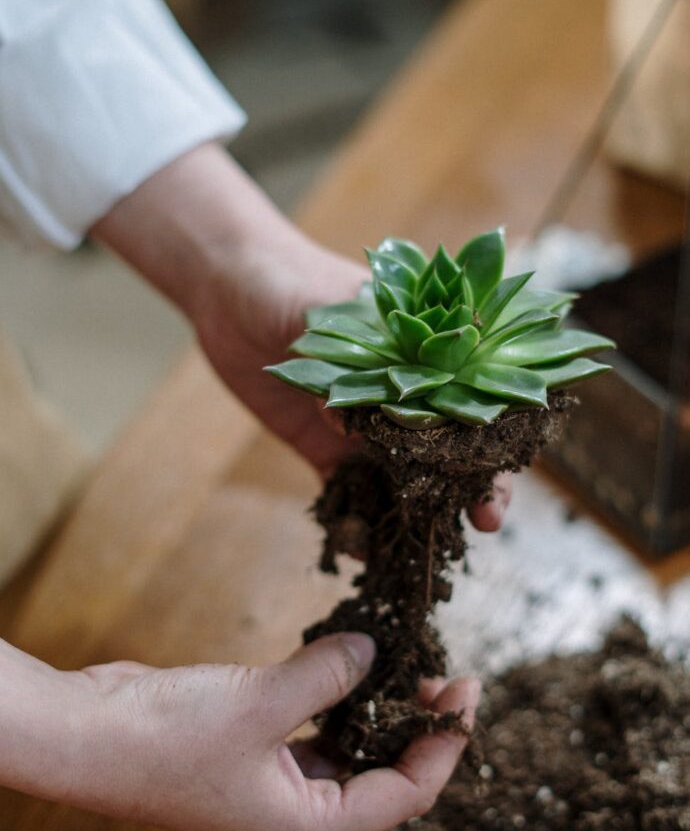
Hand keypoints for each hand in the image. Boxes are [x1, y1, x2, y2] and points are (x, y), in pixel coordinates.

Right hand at [69, 634, 478, 830]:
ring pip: (348, 748)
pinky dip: (334, 697)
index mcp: (307, 827)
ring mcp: (273, 781)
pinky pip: (312, 726)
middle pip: (381, 774)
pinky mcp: (253, 749)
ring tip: (401, 661)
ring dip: (375, 708)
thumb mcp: (262, 704)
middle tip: (438, 670)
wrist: (87, 733)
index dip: (444, 744)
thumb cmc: (167, 737)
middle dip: (414, 724)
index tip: (466, 692)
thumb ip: (326, 675)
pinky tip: (347, 662)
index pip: (405, 795)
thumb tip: (372, 649)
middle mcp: (296, 813)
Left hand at [92, 143, 511, 528]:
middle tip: (481, 527)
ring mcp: (362, 426)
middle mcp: (401, 398)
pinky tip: (359, 549)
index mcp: (421, 358)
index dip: (491, 449)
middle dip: (466, 491)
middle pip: (447, 452)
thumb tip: (353, 420)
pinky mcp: (322, 445)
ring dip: (414, 515)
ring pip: (401, 479)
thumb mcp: (333, 313)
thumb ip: (354, 364)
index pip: (472, 408)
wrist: (230, 287)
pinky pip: (343, 489)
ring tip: (419, 551)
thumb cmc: (293, 280)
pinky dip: (352, 519)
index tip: (498, 484)